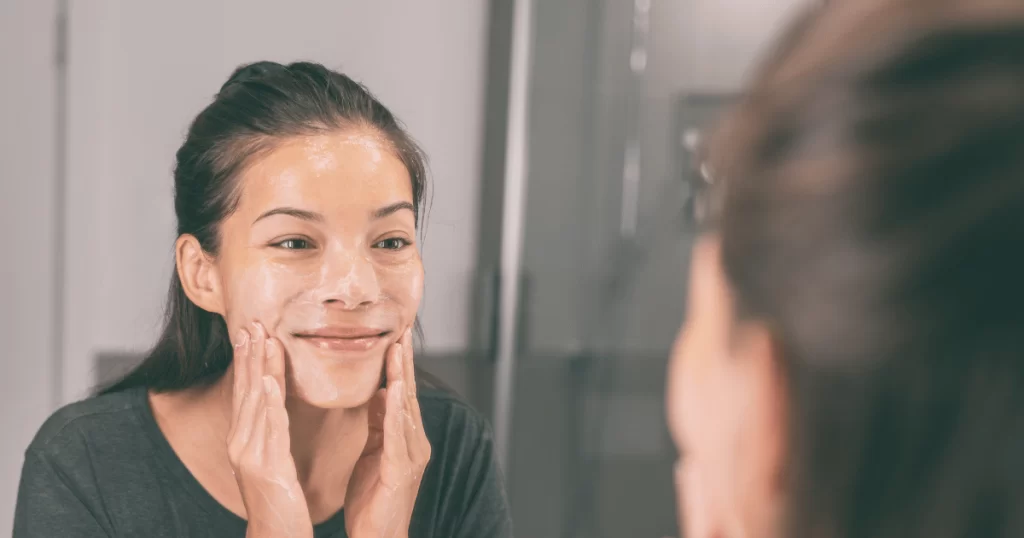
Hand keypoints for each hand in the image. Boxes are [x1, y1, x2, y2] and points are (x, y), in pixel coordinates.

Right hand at [228, 322, 312, 537]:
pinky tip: (272, 382)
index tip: (251, 330)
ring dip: (261, 369)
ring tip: (264, 339)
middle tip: (254, 322)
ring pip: (258, 403)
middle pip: (247, 391)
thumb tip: (275, 404)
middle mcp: (242, 443)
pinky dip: (270, 404)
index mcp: (244, 440)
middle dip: (250, 355)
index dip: (248, 360)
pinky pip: (270, 429)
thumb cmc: (278, 500)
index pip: (246, 391)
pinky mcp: (268, 467)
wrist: (275, 536)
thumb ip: (272, 432)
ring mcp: (252, 455)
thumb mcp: (272, 459)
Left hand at [345, 329, 431, 537]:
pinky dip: (397, 409)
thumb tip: (380, 393)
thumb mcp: (373, 453)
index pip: (402, 394)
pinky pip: (398, 433)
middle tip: (401, 332)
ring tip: (398, 351)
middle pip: (409, 395)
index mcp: (405, 438)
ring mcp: (412, 455)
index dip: (399, 366)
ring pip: (407, 409)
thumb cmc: (373, 500)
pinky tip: (394, 388)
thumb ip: (378, 424)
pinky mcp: (401, 468)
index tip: (395, 338)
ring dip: (402, 377)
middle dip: (404, 363)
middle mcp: (415, 442)